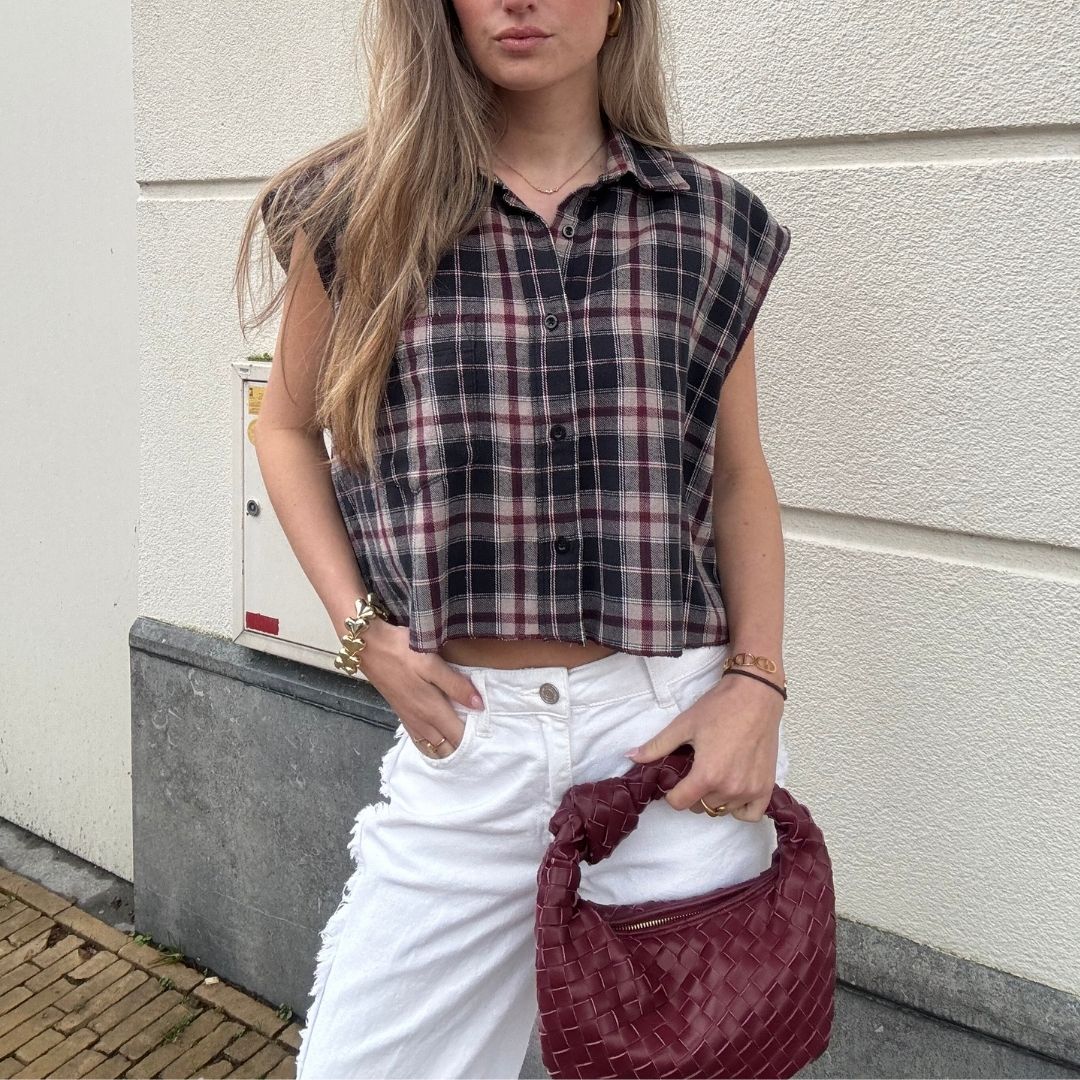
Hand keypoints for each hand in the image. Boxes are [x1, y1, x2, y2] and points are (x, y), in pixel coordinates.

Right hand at [350, 620, 484, 758]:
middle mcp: (421, 720)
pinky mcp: (401, 713)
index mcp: (431, 710)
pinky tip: (438, 733)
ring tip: (464, 739)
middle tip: (481, 738)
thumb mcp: (432, 665)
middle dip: (463, 745)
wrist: (368, 647)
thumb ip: (456, 686)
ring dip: (448, 745)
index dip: (475, 738)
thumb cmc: (402, 651)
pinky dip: (432, 741)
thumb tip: (480, 705)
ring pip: (432, 744)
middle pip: (446, 745)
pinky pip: (420, 737)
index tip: (490, 733)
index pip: (458, 736)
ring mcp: (409, 718)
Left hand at [624, 674, 782, 820]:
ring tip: (714, 773)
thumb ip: (657, 746)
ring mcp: (750, 790)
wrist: (756, 695)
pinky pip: (750, 814)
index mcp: (707, 775)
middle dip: (692, 792)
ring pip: (722, 809)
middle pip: (700, 806)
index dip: (671, 792)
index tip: (675, 778)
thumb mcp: (683, 725)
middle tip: (694, 770)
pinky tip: (733, 790)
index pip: (679, 803)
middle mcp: (730, 788)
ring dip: (714, 798)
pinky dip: (739, 807)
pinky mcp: (766, 787)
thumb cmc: (720, 707)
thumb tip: (631, 757)